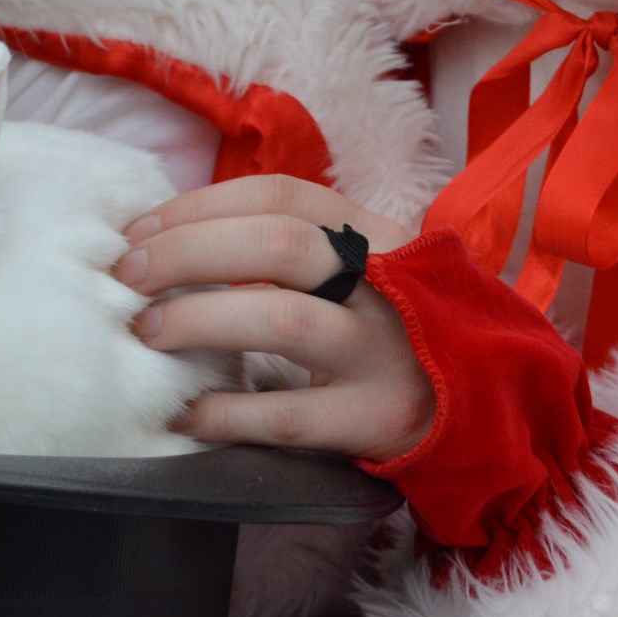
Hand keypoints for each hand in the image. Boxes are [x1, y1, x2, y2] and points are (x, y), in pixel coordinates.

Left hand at [115, 175, 433, 457]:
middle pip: (278, 245)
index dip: (202, 205)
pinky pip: (285, 416)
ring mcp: (385, 354)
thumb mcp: (370, 274)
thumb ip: (303, 252)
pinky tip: (183, 413)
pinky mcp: (376, 420)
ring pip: (283, 320)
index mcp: (379, 237)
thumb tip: (177, 238)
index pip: (283, 196)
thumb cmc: (402, 333)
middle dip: (186, 253)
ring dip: (199, 319)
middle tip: (128, 276)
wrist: (489, 409)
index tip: (141, 230)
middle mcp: (386, 286)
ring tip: (147, 332)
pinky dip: (222, 412)